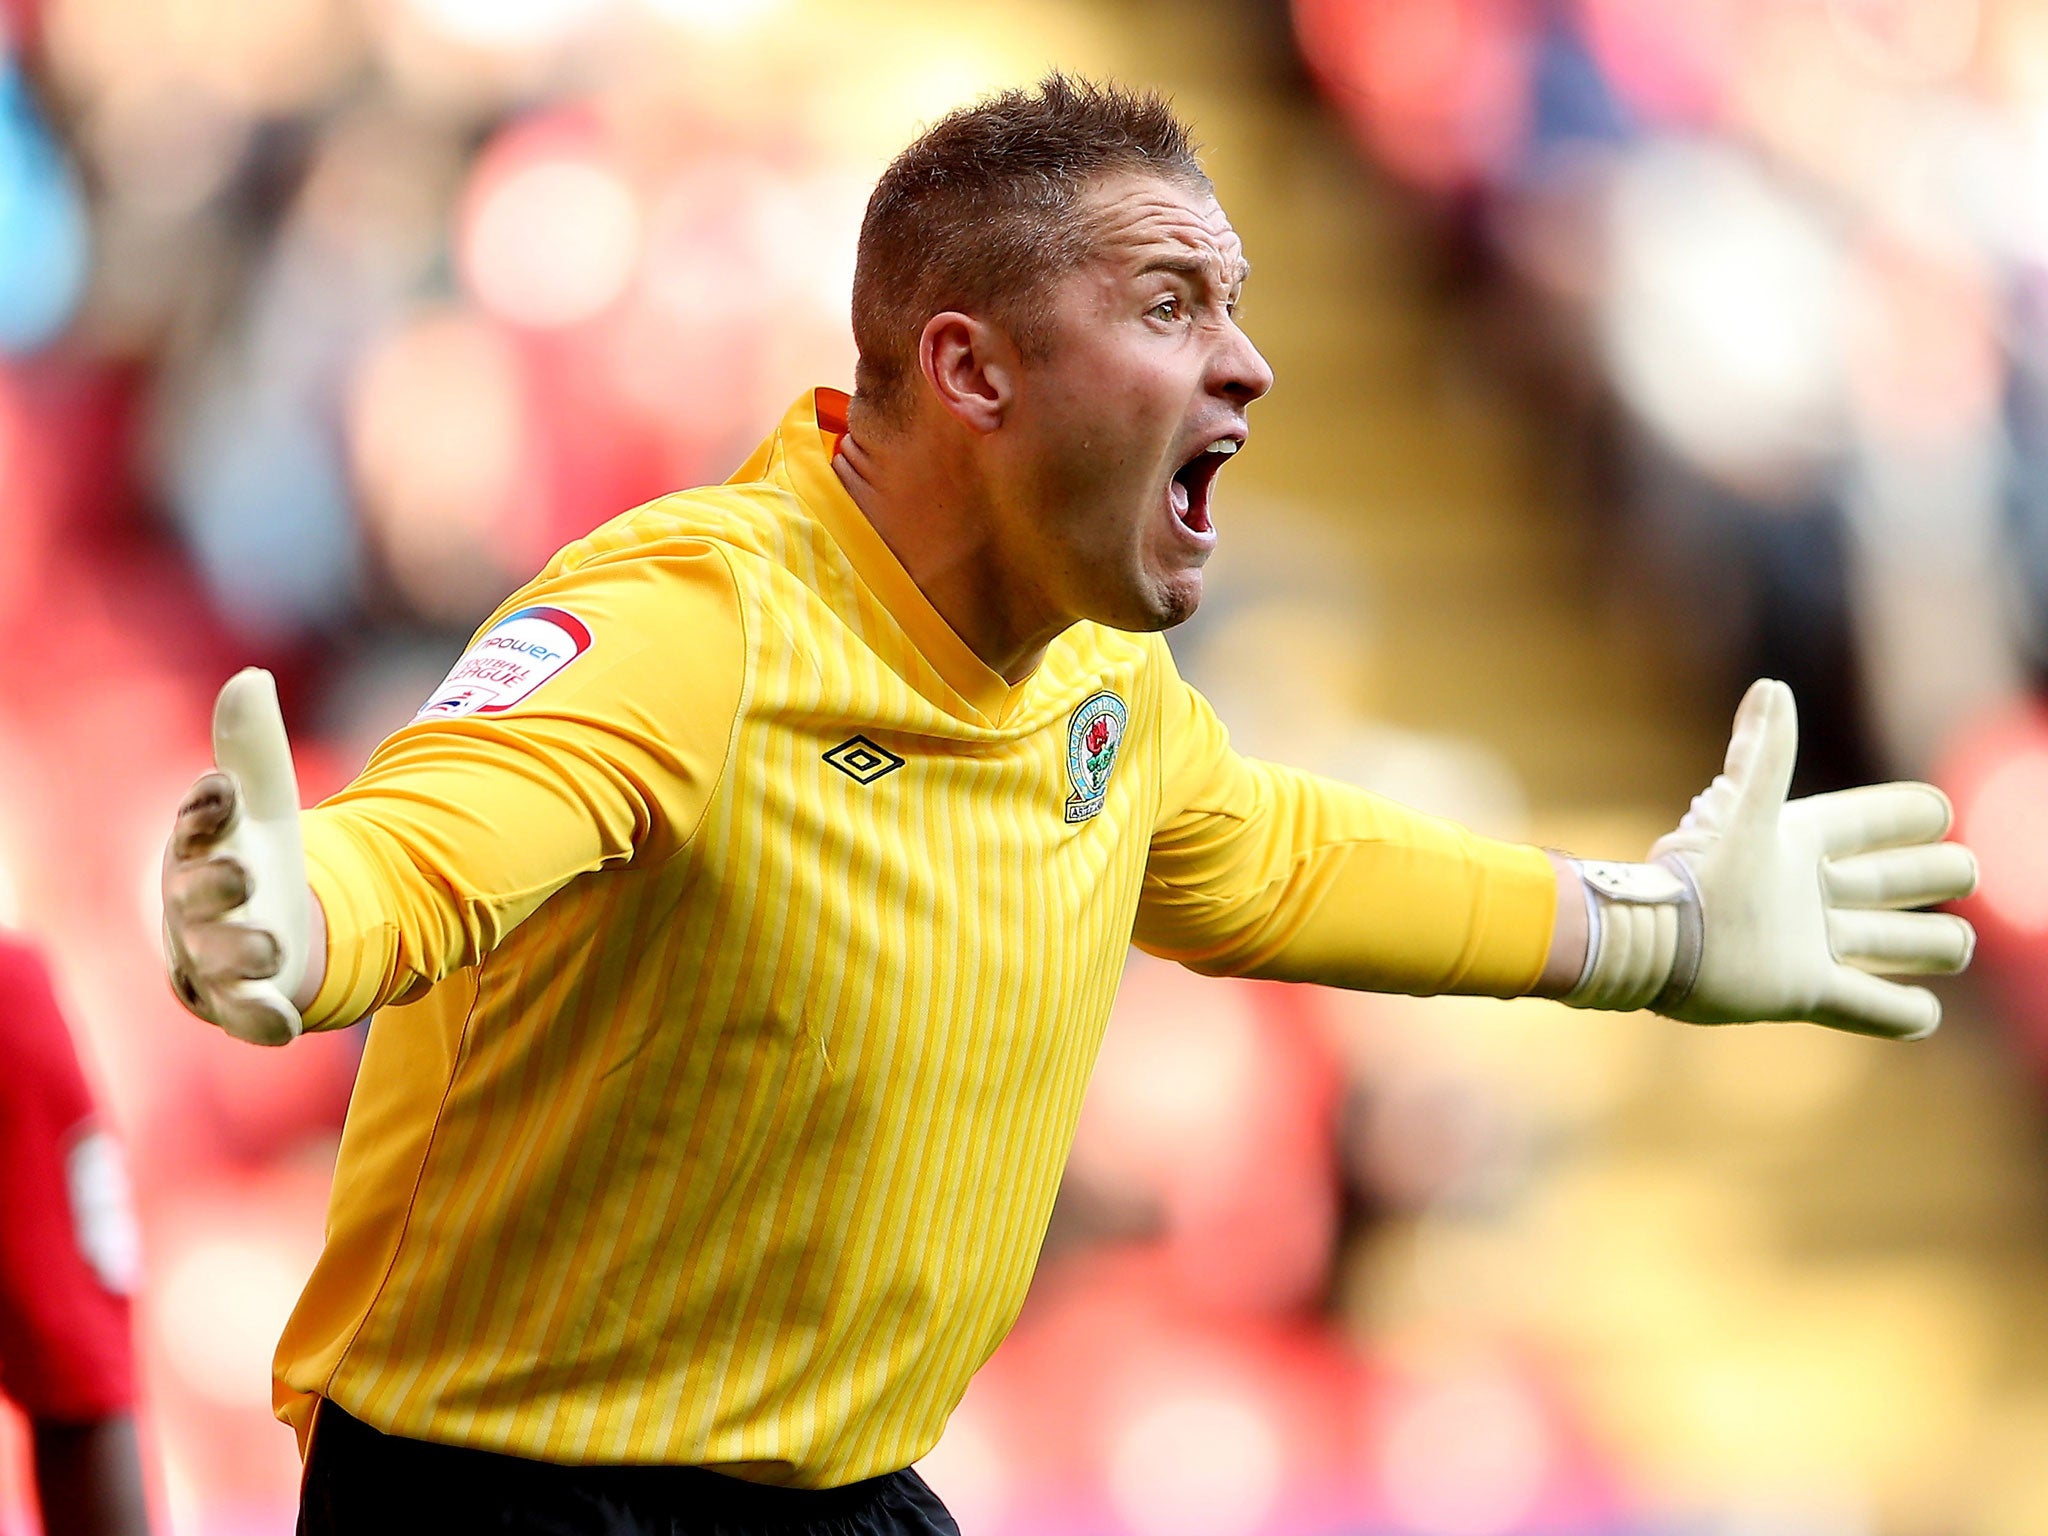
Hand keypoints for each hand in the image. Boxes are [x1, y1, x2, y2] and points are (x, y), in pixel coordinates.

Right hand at [161, 669, 309, 1045]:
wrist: (241, 928)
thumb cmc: (242, 855)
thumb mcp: (260, 805)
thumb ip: (255, 748)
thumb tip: (250, 676)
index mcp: (197, 848)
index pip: (195, 825)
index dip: (206, 810)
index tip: (223, 789)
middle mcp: (193, 905)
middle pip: (196, 896)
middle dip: (216, 886)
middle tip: (245, 873)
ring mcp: (211, 955)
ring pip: (216, 958)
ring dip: (242, 952)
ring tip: (272, 946)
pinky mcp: (237, 1000)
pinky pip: (244, 1016)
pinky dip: (260, 1021)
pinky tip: (285, 1028)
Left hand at [1653, 679, 1977, 1039]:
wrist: (1654, 944)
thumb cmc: (1697, 875)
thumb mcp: (1739, 813)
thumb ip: (1762, 754)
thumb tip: (1773, 686)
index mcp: (1796, 844)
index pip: (1865, 821)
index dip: (1903, 814)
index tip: (1940, 809)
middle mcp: (1805, 893)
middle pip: (1887, 881)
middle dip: (1930, 876)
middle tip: (1968, 871)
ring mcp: (1805, 944)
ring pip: (1885, 942)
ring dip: (1926, 945)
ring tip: (1959, 945)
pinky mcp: (1799, 992)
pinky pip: (1862, 1006)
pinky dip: (1897, 1012)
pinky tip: (1925, 1014)